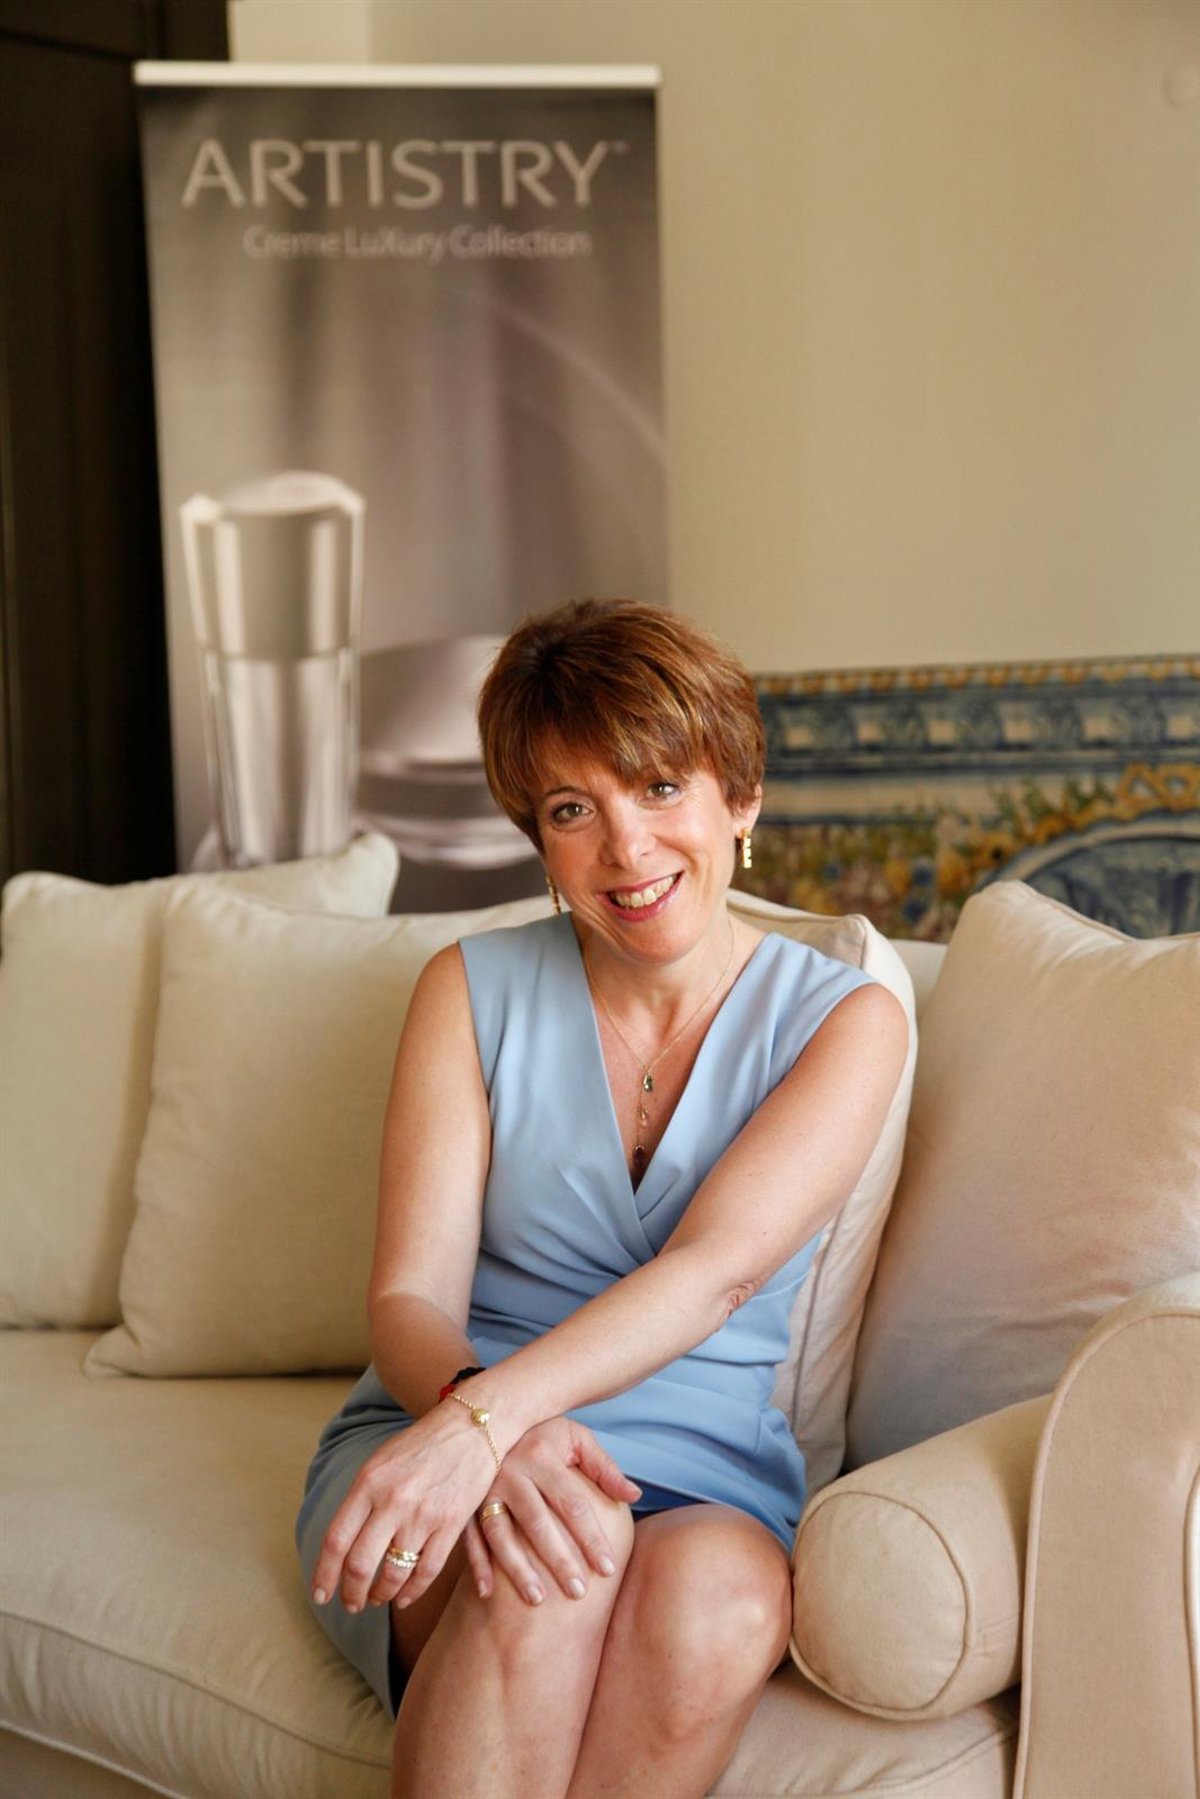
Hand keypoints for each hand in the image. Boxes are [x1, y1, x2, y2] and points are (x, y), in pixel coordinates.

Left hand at [310, 1399, 497, 1615]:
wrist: (471, 1427)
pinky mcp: (451, 1524)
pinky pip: (426, 1571)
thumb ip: (361, 1499)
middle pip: (360, 1564)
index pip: (336, 1540)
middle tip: (351, 1604)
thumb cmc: (422, 1445)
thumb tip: (343, 1544)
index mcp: (368, 1482)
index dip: (324, 1574)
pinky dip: (412, 1592)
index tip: (320, 1596)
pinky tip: (403, 1597)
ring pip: (393, 1574)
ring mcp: (423, 1515)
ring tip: (376, 1599)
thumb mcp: (381, 1462)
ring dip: (381, 1595)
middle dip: (351, 1593)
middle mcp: (392, 1500)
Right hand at [461, 1417, 640, 1606]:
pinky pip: (468, 1535)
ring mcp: (484, 1487)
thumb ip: (604, 1467)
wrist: (492, 1414)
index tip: (608, 1569)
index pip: (572, 1503)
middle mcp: (510, 1471)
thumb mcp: (576, 1438)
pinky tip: (488, 1593)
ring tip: (538, 1599)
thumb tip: (634, 1496)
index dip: (591, 1537)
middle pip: (537, 1522)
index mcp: (541, 1455)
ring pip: (500, 1533)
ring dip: (517, 1568)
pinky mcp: (465, 1500)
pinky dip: (476, 1564)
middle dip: (558, 1560)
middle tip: (579, 1593)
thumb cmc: (544, 1432)